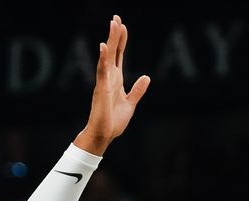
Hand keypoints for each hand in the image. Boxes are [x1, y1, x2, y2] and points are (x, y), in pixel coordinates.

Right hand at [73, 15, 149, 154]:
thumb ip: (138, 90)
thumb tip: (146, 77)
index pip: (118, 55)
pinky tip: (104, 46)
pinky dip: (103, 58)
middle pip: (112, 51)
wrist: (104, 135)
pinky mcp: (101, 89)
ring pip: (107, 56)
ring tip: (113, 24)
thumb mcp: (131, 103)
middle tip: (116, 17)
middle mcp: (109, 77)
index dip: (121, 40)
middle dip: (115, 34)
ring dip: (110, 40)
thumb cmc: (113, 121)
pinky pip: (102, 71)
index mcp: (116, 79)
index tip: (122, 25)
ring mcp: (104, 82)